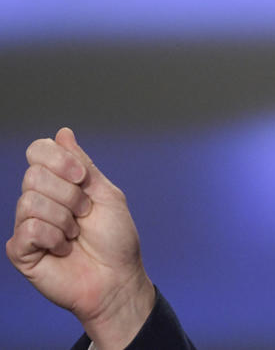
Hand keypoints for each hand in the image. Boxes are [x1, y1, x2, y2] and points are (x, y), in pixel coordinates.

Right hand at [6, 127, 155, 349]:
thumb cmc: (116, 238)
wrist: (117, 277)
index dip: (59, 159)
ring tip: (76, 234)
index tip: (83, 179)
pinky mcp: (21, 249)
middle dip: (70, 195)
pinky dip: (54, 237)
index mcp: (60, 182)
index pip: (38, 150)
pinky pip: (28, 228)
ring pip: (30, 201)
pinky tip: (64, 248)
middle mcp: (39, 199)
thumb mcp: (106, 193)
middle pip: (34, 175)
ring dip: (64, 218)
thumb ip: (83, 165)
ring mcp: (27, 224)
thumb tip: (63, 133)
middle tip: (85, 214)